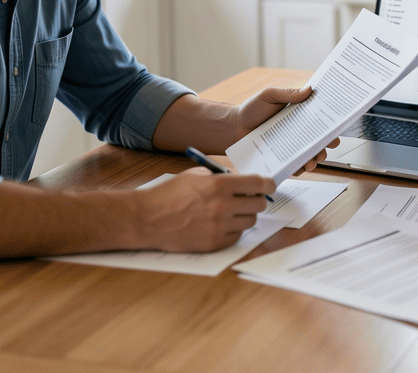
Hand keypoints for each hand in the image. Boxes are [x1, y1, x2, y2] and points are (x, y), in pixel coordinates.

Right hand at [135, 167, 274, 251]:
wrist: (147, 219)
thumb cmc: (168, 194)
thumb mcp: (194, 175)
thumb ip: (220, 176)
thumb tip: (241, 180)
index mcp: (218, 185)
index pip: (258, 183)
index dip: (268, 184)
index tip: (270, 185)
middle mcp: (222, 206)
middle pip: (259, 204)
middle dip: (257, 199)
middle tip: (250, 199)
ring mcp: (219, 227)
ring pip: (250, 221)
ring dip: (245, 215)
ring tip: (231, 212)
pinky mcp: (214, 243)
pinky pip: (237, 237)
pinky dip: (234, 230)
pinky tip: (222, 224)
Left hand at [228, 86, 337, 173]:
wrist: (233, 127)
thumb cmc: (251, 109)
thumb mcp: (269, 95)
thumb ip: (288, 93)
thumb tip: (309, 89)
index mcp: (299, 116)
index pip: (320, 120)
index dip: (331, 125)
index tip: (336, 129)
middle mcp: (298, 133)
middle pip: (319, 140)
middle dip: (326, 145)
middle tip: (327, 147)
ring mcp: (291, 147)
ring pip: (310, 155)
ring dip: (316, 159)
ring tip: (314, 161)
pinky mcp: (282, 159)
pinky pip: (295, 166)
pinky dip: (301, 168)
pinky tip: (302, 167)